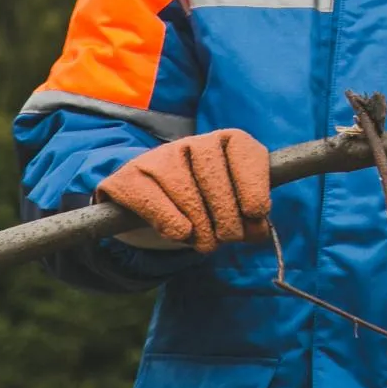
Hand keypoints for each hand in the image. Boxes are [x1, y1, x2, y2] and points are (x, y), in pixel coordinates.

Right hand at [94, 129, 271, 253]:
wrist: (150, 201)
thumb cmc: (202, 202)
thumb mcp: (230, 206)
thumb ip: (247, 216)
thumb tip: (258, 232)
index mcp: (223, 142)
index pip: (241, 149)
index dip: (251, 181)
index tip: (256, 212)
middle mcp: (191, 143)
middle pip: (212, 172)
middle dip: (226, 212)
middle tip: (229, 238)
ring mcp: (157, 157)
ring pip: (183, 186)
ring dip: (200, 222)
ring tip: (207, 245)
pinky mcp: (129, 178)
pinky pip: (152, 199)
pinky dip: (170, 220)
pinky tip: (181, 234)